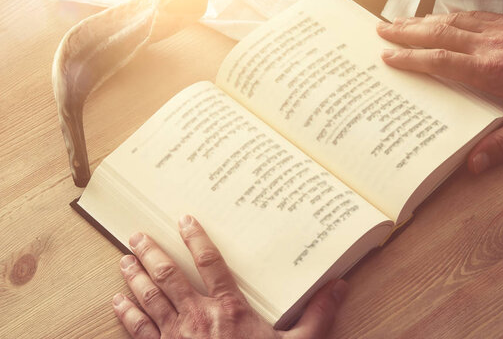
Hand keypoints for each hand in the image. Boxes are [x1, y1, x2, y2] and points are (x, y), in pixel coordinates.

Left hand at [112, 215, 347, 337]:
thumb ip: (318, 315)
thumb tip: (340, 286)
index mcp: (230, 310)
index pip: (211, 263)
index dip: (196, 238)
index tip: (184, 219)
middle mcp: (198, 318)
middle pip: (169, 277)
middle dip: (151, 253)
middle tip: (137, 234)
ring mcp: (176, 338)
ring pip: (149, 299)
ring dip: (135, 277)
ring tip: (124, 259)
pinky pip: (138, 332)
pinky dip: (127, 314)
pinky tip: (117, 301)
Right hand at [377, 12, 502, 172]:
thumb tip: (472, 164)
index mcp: (492, 71)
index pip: (441, 61)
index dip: (411, 58)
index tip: (388, 56)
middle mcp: (491, 45)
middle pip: (439, 33)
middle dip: (406, 31)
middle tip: (381, 30)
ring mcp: (501, 30)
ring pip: (453, 20)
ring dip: (422, 20)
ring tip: (399, 21)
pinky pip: (472, 15)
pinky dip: (449, 15)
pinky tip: (440, 16)